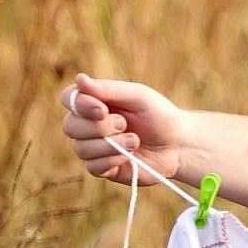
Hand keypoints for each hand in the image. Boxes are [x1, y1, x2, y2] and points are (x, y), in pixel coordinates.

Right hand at [59, 72, 187, 185]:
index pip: (68, 99)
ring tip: (135, 140)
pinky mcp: (104, 168)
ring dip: (110, 144)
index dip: (79, 105)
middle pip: (70, 126)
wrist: (179, 145)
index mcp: (96, 102)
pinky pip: (93, 166)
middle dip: (98, 127)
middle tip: (124, 124)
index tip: (103, 109)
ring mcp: (95, 148)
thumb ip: (109, 89)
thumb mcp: (138, 96)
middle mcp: (90, 125)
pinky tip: (130, 155)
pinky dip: (112, 159)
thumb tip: (79, 79)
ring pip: (81, 148)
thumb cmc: (160, 115)